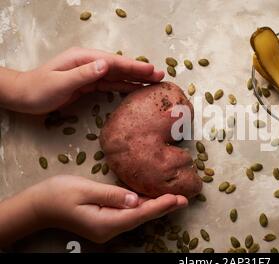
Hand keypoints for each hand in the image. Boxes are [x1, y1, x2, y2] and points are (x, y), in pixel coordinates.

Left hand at [13, 47, 164, 113]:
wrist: (23, 96)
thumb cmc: (39, 90)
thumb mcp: (60, 82)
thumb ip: (84, 74)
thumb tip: (107, 65)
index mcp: (83, 58)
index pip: (114, 62)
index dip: (134, 66)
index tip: (151, 70)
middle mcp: (89, 63)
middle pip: (119, 66)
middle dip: (140, 71)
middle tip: (161, 76)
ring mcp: (90, 73)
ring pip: (117, 75)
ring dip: (135, 79)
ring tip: (154, 83)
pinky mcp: (89, 84)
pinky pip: (111, 84)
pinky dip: (124, 86)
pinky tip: (136, 90)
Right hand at [29, 175, 187, 243]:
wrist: (38, 206)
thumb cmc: (58, 194)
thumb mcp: (84, 190)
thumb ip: (112, 195)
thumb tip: (136, 200)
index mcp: (105, 223)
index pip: (139, 214)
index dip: (160, 206)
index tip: (177, 199)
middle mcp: (108, 230)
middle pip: (141, 218)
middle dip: (163, 208)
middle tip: (184, 199)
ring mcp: (106, 229)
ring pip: (136, 217)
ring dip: (155, 208)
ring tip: (175, 200)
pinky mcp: (104, 222)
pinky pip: (128, 216)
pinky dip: (143, 208)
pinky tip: (153, 202)